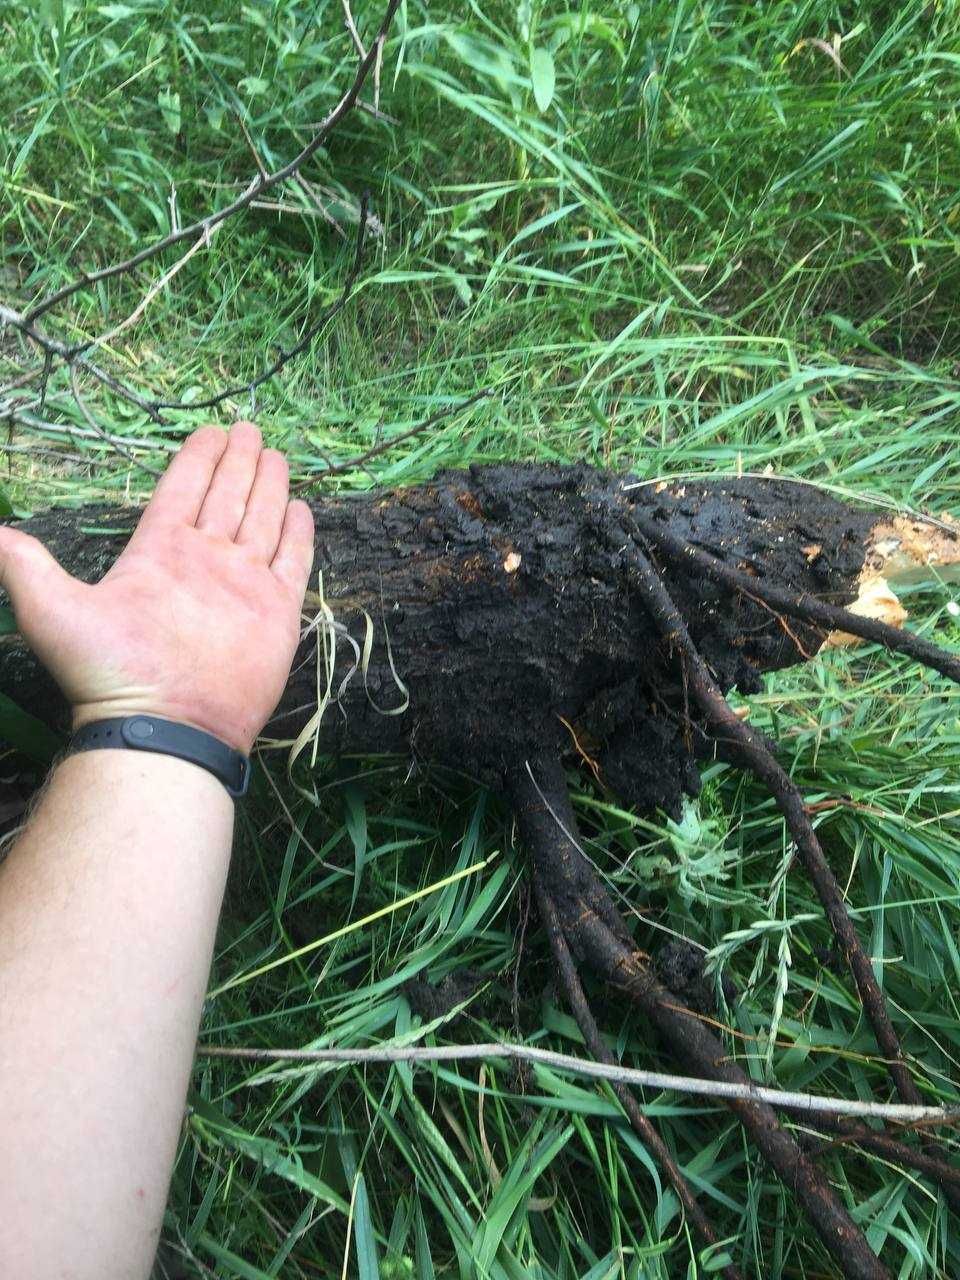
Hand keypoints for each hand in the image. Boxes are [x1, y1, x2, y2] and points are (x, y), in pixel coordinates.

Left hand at [0, 422, 314, 753]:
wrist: (165, 726)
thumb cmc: (111, 672)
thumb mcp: (52, 611)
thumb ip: (24, 565)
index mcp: (159, 551)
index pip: (182, 490)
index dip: (197, 459)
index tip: (211, 430)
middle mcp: (205, 560)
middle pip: (226, 495)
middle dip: (238, 461)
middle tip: (251, 428)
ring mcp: (243, 584)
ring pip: (260, 519)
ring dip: (268, 485)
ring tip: (275, 454)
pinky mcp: (276, 611)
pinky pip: (292, 562)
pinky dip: (298, 534)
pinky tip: (299, 508)